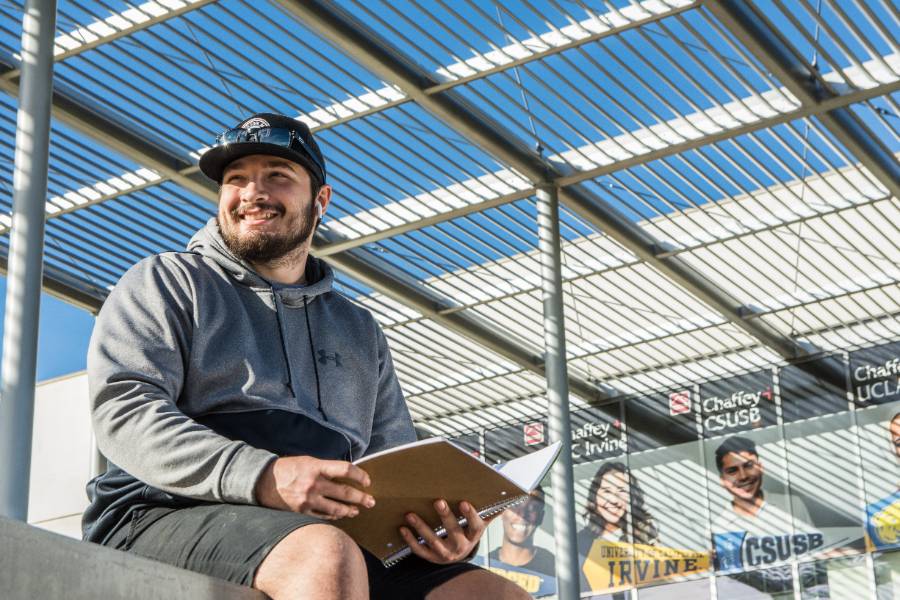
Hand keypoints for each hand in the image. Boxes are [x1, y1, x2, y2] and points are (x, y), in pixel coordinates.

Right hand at [255, 455, 374, 519]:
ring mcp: (308, 500)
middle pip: (344, 492)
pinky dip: (334, 516)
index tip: (367, 481)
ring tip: (357, 511)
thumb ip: (326, 468)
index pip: (345, 470)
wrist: (263, 481)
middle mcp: (313, 484)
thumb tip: (346, 474)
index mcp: (316, 467)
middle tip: (371, 501)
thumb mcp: (308, 461)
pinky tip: (340, 515)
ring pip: (336, 508)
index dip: (359, 475)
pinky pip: (323, 516)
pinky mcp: (302, 512)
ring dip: (349, 510)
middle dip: (361, 498)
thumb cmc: (288, 468)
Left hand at [400, 499, 484, 563]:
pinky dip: (410, 540)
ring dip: (421, 527)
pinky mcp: (432, 558)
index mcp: (474, 535)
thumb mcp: (481, 521)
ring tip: (410, 513)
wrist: (458, 555)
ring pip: (434, 541)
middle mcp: (461, 546)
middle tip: (437, 501)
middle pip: (453, 531)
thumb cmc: (469, 530)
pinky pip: (420, 551)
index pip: (476, 526)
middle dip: (445, 516)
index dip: (470, 515)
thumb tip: (512, 490)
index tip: (463, 502)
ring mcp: (446, 554)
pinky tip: (402, 528)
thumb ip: (492, 506)